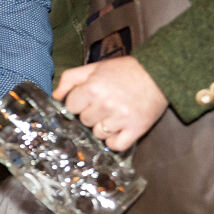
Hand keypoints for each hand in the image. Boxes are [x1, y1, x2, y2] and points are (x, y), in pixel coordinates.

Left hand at [53, 56, 168, 150]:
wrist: (158, 73)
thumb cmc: (124, 71)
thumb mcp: (94, 67)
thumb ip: (70, 79)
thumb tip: (55, 97)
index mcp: (92, 88)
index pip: (71, 107)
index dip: (78, 103)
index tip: (89, 98)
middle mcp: (105, 104)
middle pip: (84, 121)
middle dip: (91, 113)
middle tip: (105, 103)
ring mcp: (121, 119)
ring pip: (98, 134)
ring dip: (103, 127)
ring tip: (115, 113)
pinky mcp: (136, 129)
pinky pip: (115, 145)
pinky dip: (115, 140)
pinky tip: (120, 128)